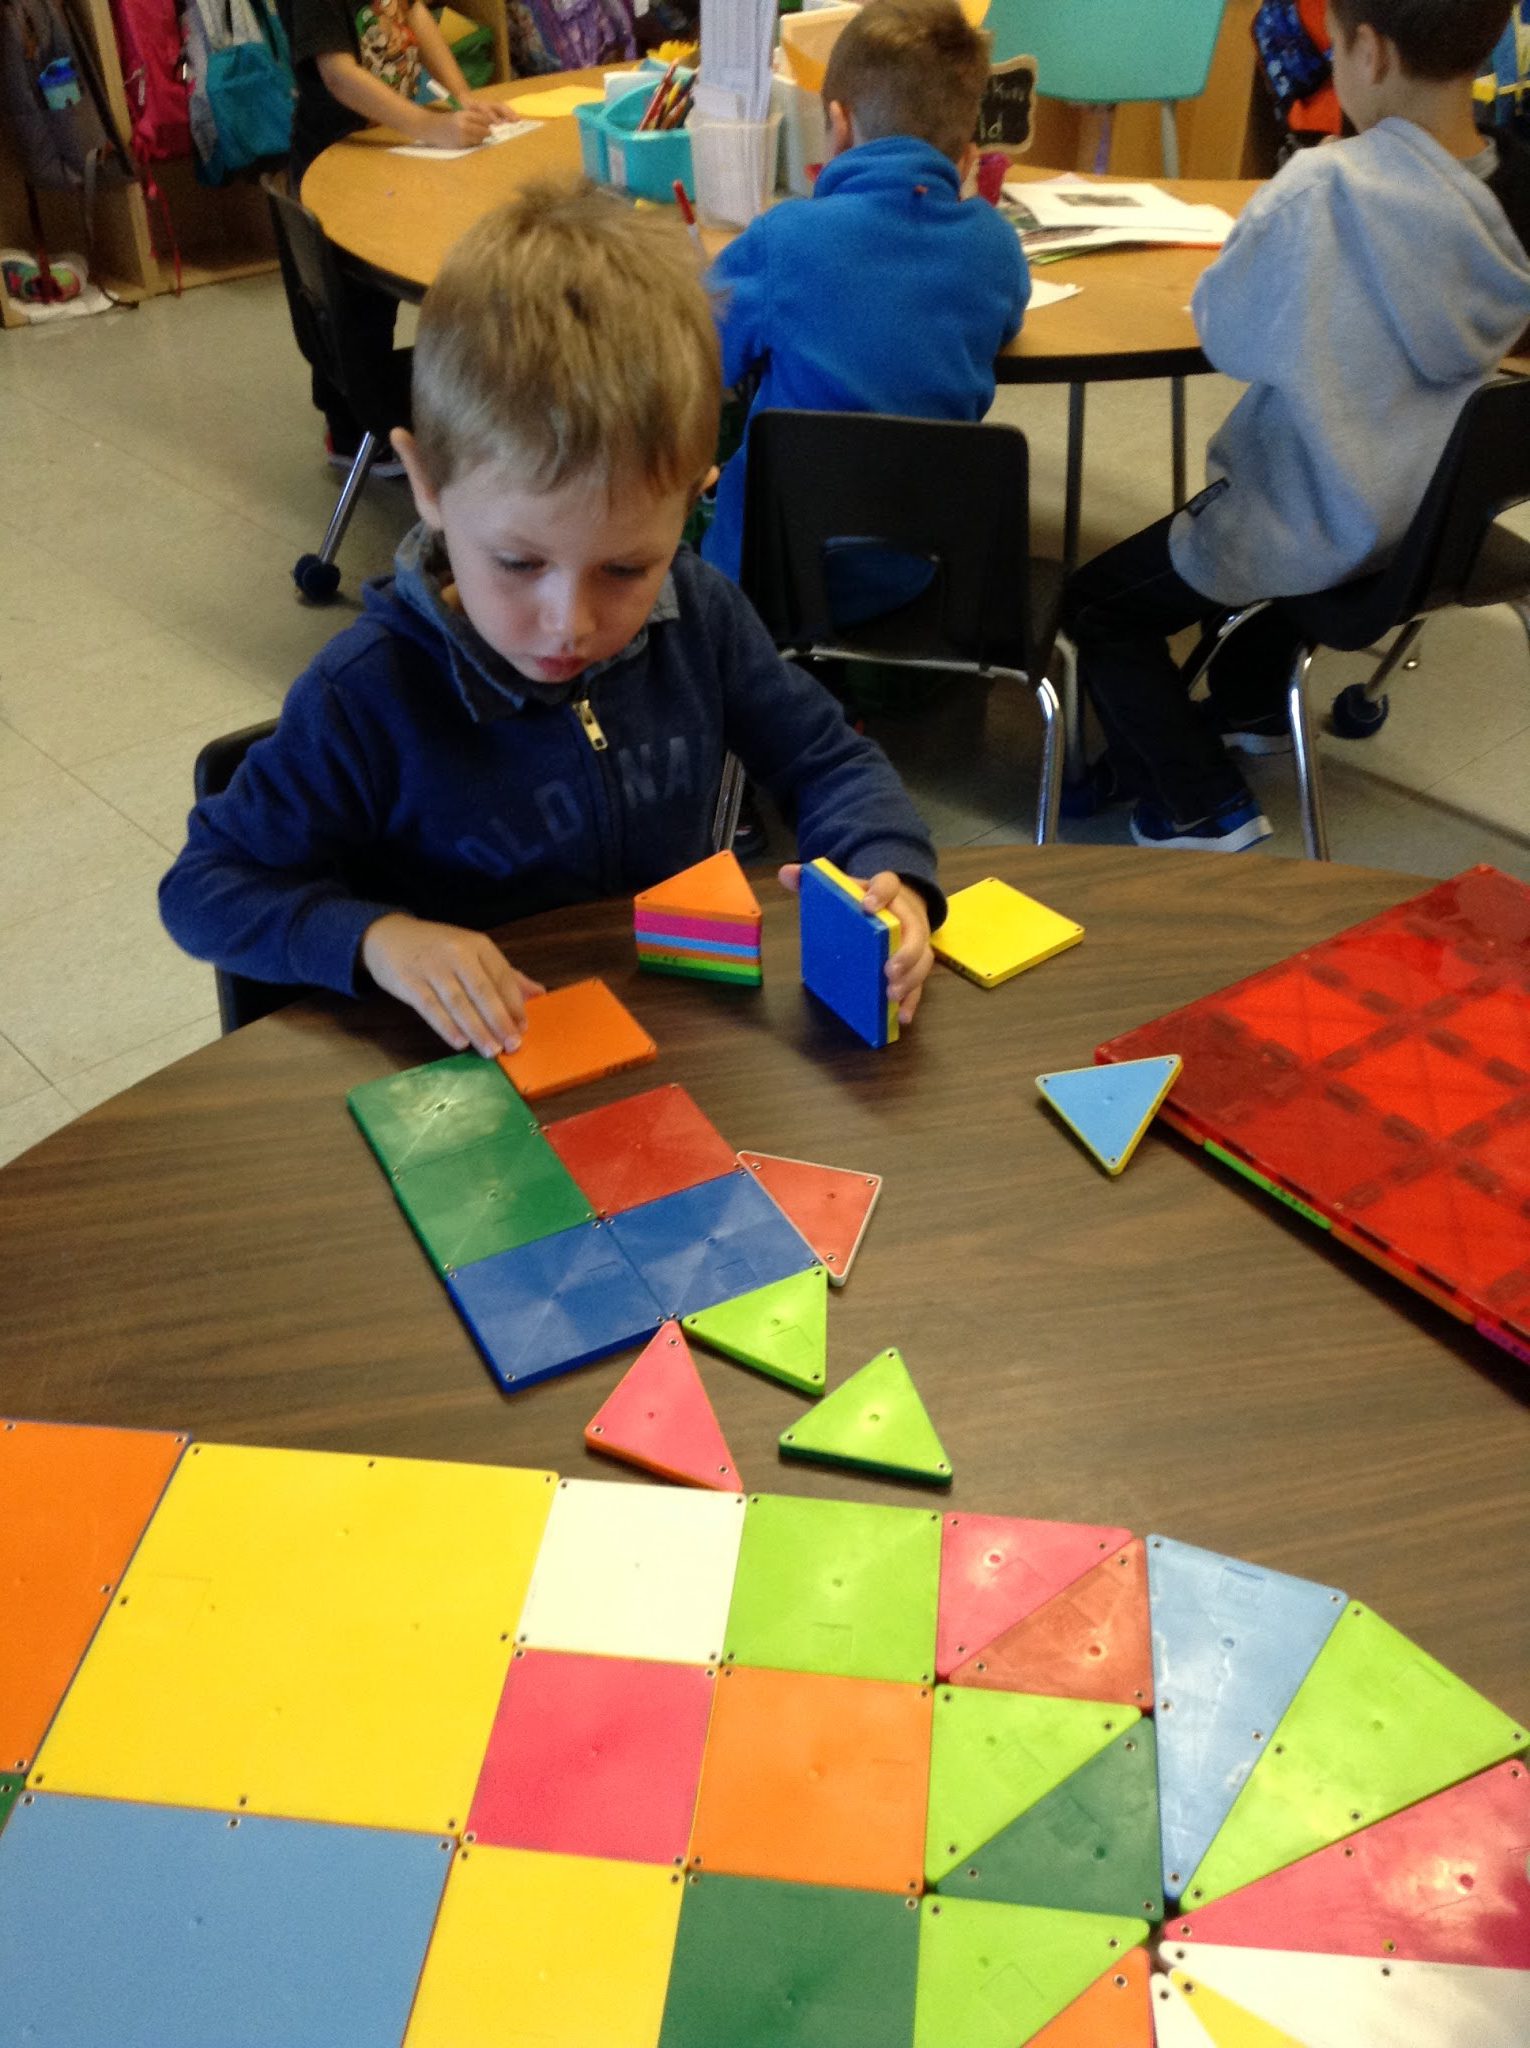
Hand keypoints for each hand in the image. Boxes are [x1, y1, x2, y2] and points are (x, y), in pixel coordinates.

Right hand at [361, 913, 544, 1056]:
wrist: (388, 935)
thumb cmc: (436, 948)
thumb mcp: (471, 951)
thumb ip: (504, 973)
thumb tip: (538, 993)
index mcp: (478, 945)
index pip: (502, 976)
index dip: (514, 1004)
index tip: (524, 1028)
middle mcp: (457, 953)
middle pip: (483, 991)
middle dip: (500, 1021)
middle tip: (512, 1045)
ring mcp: (432, 967)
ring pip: (459, 1002)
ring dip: (477, 1029)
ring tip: (491, 1051)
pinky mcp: (410, 982)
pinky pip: (431, 1008)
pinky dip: (447, 1027)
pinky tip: (460, 1043)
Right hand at [435, 103, 496, 147]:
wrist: (434, 128)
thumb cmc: (451, 121)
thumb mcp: (462, 114)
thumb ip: (476, 118)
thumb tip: (495, 125)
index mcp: (466, 115)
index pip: (486, 119)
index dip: (491, 122)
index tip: (495, 124)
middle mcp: (465, 125)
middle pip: (486, 131)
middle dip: (488, 132)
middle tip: (487, 132)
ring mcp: (463, 136)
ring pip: (481, 139)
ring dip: (482, 138)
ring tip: (475, 135)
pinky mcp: (461, 145)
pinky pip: (474, 145)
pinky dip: (474, 143)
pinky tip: (468, 140)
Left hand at [778, 866, 934, 1026]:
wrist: (899, 902)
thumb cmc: (867, 898)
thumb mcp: (843, 886)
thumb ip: (814, 880)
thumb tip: (787, 873)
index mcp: (888, 891)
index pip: (888, 884)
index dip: (881, 893)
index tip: (868, 906)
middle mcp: (908, 916)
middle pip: (915, 931)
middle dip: (906, 951)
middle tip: (888, 969)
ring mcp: (916, 942)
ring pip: (923, 959)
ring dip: (910, 979)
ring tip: (891, 993)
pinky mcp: (916, 965)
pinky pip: (920, 982)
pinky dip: (912, 1000)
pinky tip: (900, 1015)